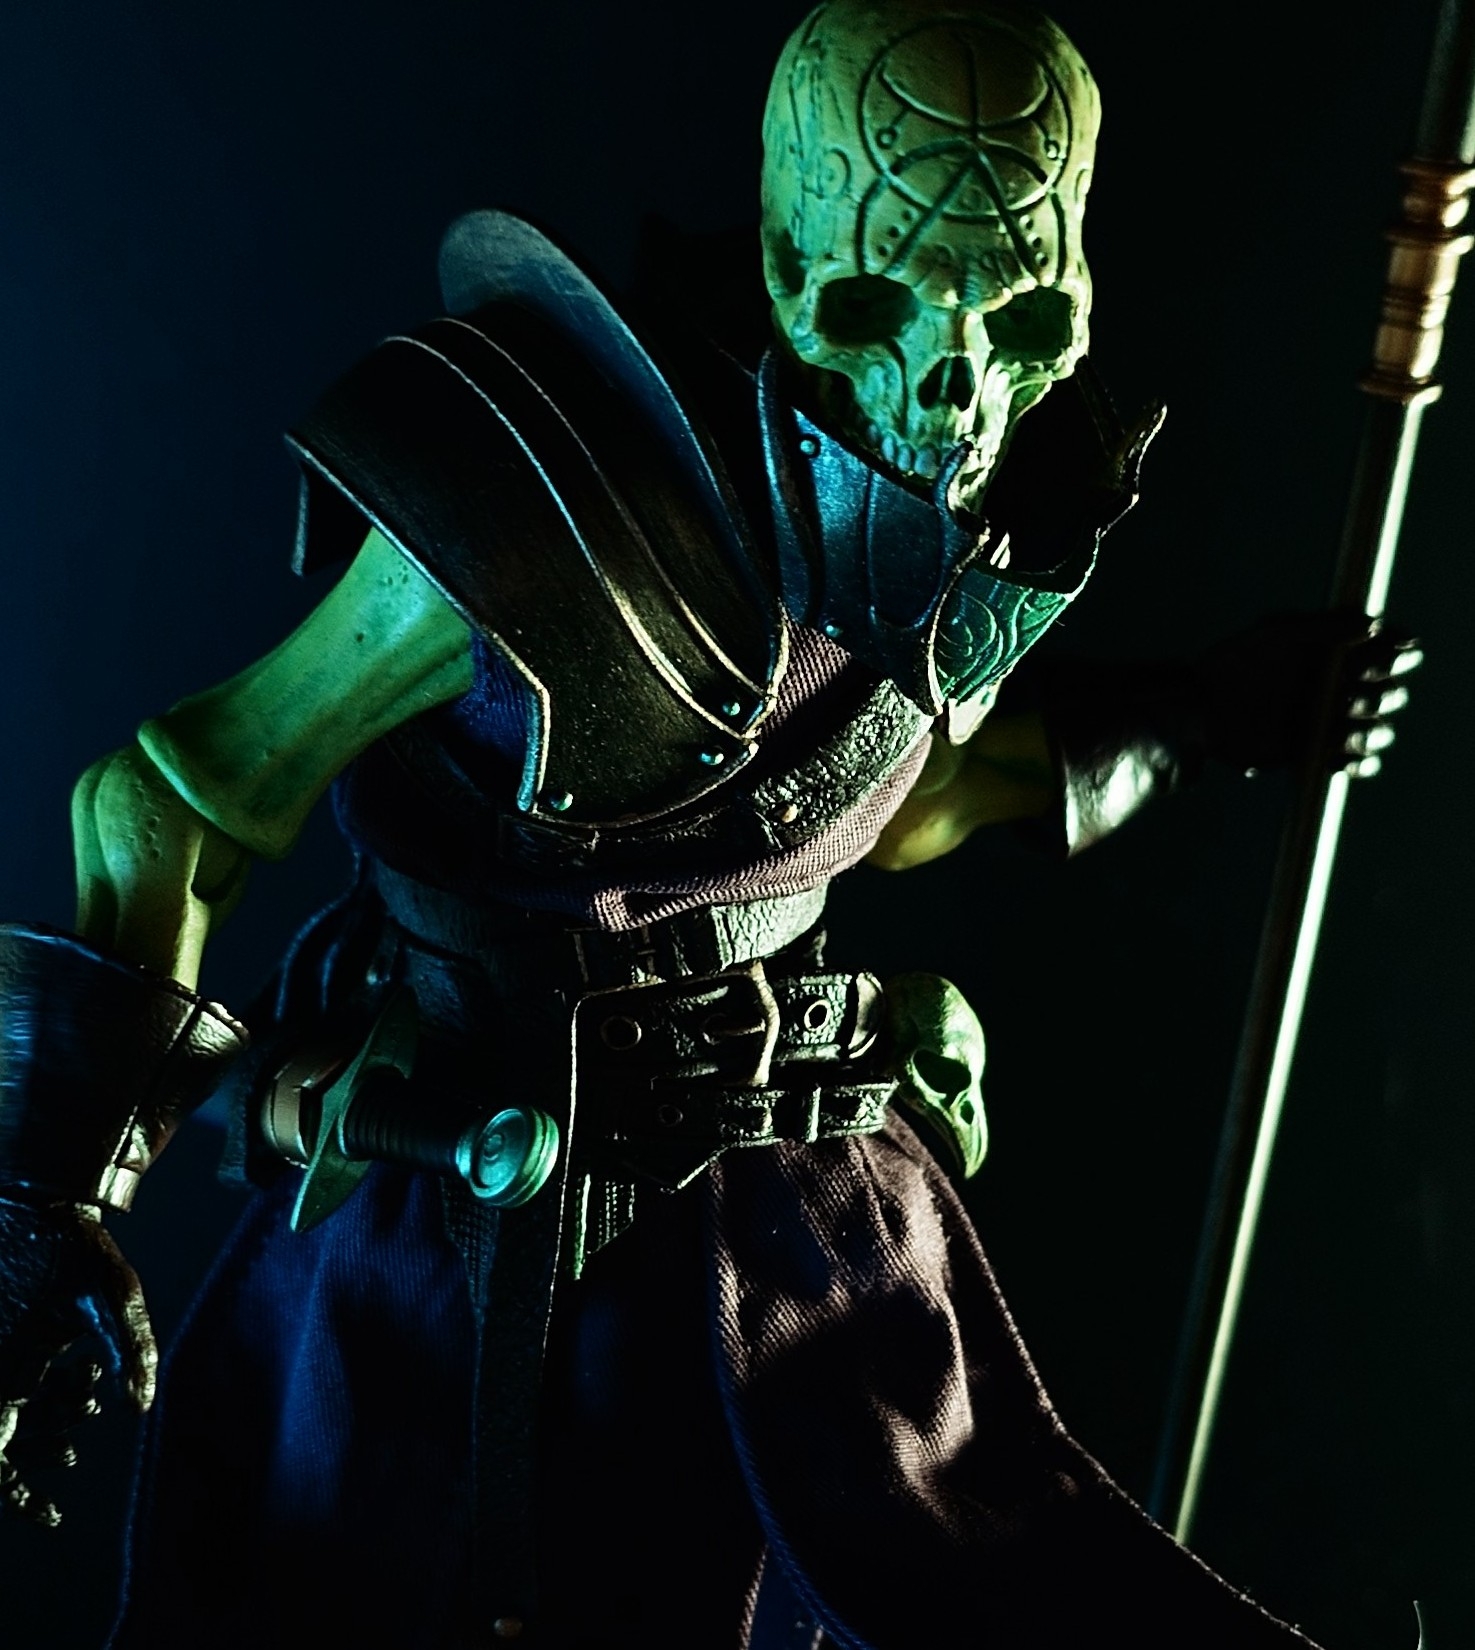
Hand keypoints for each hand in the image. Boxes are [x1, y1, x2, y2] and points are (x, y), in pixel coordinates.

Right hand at [0, 1196, 156, 1526]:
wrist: (48, 1201)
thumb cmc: (81, 1246)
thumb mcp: (116, 1293)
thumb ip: (131, 1348)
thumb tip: (139, 1408)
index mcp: (5, 1363)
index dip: (11, 1490)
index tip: (48, 1517)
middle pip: (5, 1438)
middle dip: (30, 1464)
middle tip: (66, 1476)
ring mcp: (0, 1355)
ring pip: (14, 1414)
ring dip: (42, 1430)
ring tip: (81, 1427)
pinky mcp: (8, 1343)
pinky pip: (18, 1386)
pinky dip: (47, 1399)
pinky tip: (84, 1388)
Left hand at [1190, 611, 1421, 778]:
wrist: (1202, 713)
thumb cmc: (1236, 666)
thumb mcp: (1278, 636)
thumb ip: (1326, 628)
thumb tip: (1375, 623)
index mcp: (1337, 654)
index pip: (1390, 653)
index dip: (1396, 657)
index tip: (1379, 662)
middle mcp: (1340, 687)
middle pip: (1391, 694)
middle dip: (1378, 696)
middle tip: (1343, 697)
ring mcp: (1331, 722)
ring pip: (1379, 731)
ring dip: (1368, 731)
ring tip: (1336, 728)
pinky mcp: (1318, 753)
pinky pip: (1359, 762)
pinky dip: (1359, 762)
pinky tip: (1338, 756)